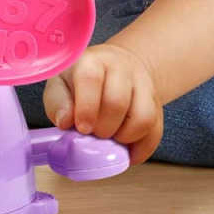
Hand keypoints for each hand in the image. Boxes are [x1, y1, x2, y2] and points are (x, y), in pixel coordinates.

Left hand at [43, 43, 162, 163]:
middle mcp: (122, 68)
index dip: (86, 108)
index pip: (91, 79)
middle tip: (93, 134)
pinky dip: (141, 148)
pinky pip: (156, 130)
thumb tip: (65, 122)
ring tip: (110, 139)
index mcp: (93, 61)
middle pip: (118, 102)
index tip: (82, 128)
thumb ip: (58, 103)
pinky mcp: (156, 103)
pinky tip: (126, 152)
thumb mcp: (60, 86)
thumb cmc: (80, 82)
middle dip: (103, 128)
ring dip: (124, 137)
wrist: (115, 68)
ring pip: (144, 117)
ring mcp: (143, 84)